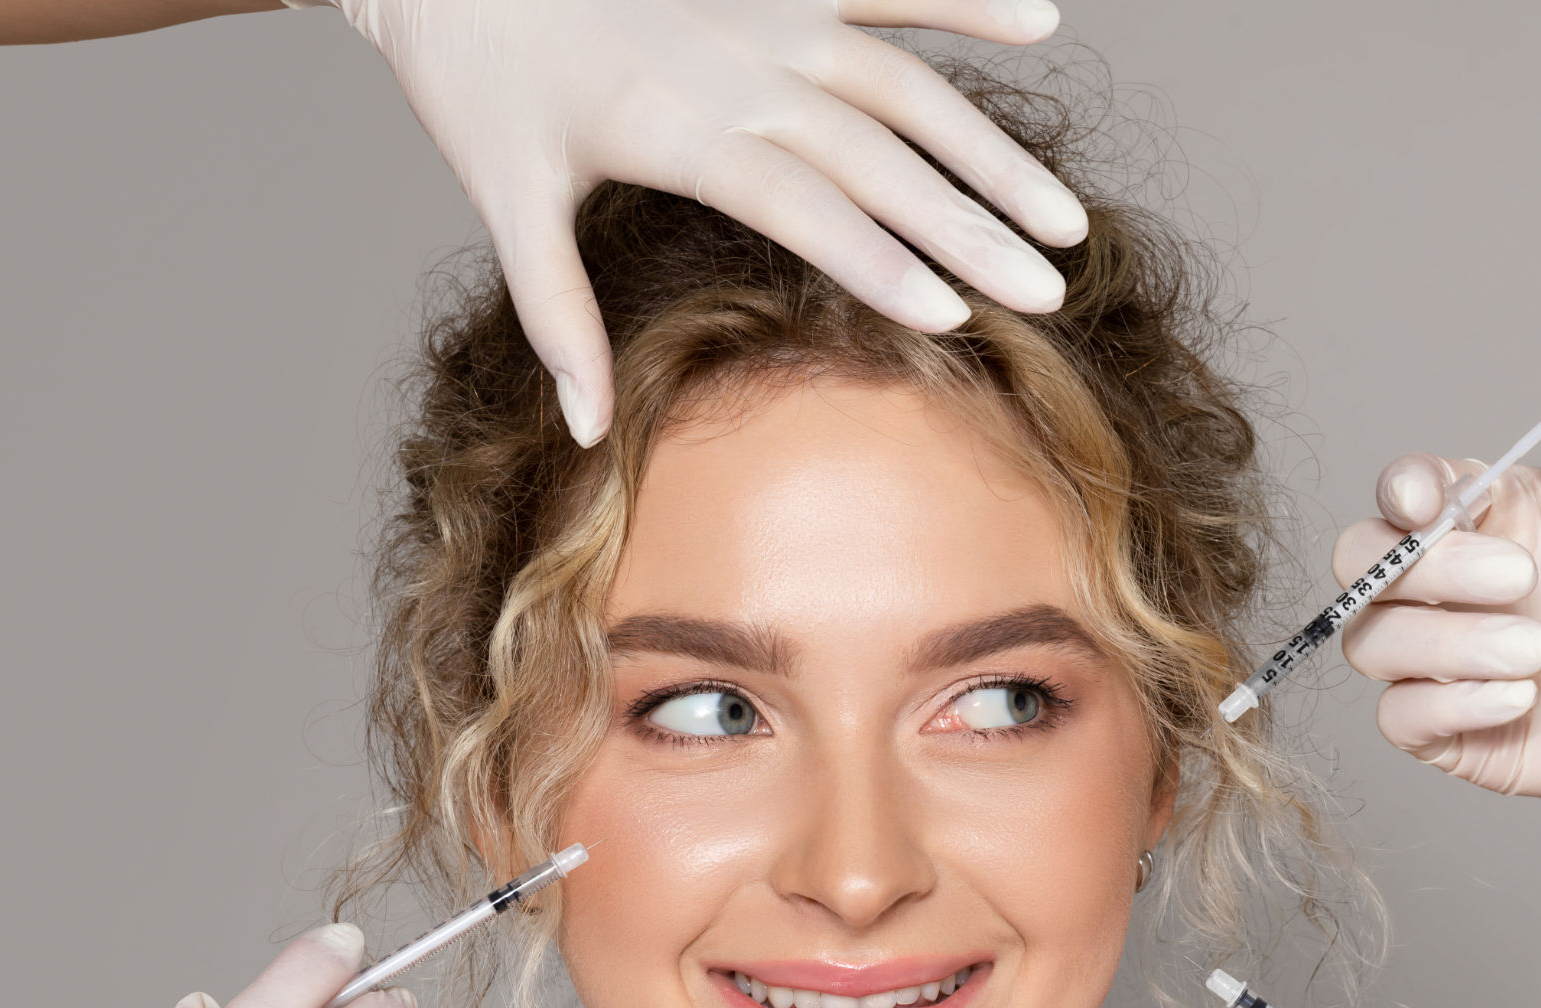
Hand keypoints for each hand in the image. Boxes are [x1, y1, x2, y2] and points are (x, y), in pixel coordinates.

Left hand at [307, 0, 1088, 445]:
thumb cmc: (478, 83)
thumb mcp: (503, 202)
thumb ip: (555, 317)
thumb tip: (587, 432)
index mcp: (677, 127)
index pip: (803, 203)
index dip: (881, 258)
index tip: (956, 315)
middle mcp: (739, 63)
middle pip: (878, 154)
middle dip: (969, 225)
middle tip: (1048, 291)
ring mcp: (767, 11)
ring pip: (904, 81)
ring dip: (990, 147)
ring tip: (1062, 217)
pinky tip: (1043, 21)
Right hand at [1335, 359, 1540, 939]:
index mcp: (1505, 517)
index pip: (1409, 493)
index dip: (1401, 491)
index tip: (1429, 503)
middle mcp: (1468, 587)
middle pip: (1363, 565)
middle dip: (1419, 569)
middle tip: (1521, 579)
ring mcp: (1463, 663)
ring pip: (1372, 642)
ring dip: (1440, 643)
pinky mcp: (1473, 737)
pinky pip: (1402, 721)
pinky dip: (1444, 705)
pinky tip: (1522, 698)